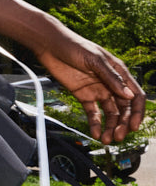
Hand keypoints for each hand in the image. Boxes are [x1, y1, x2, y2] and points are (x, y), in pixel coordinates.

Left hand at [36, 30, 144, 144]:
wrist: (50, 45)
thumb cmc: (74, 46)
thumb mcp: (95, 60)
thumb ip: (112, 78)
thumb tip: (129, 96)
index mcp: (119, 73)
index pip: (135, 96)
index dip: (136, 112)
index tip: (133, 126)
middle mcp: (111, 84)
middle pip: (124, 108)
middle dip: (123, 124)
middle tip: (118, 136)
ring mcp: (98, 91)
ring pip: (110, 114)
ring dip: (110, 127)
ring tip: (107, 139)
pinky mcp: (84, 96)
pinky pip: (93, 113)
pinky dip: (95, 124)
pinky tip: (96, 133)